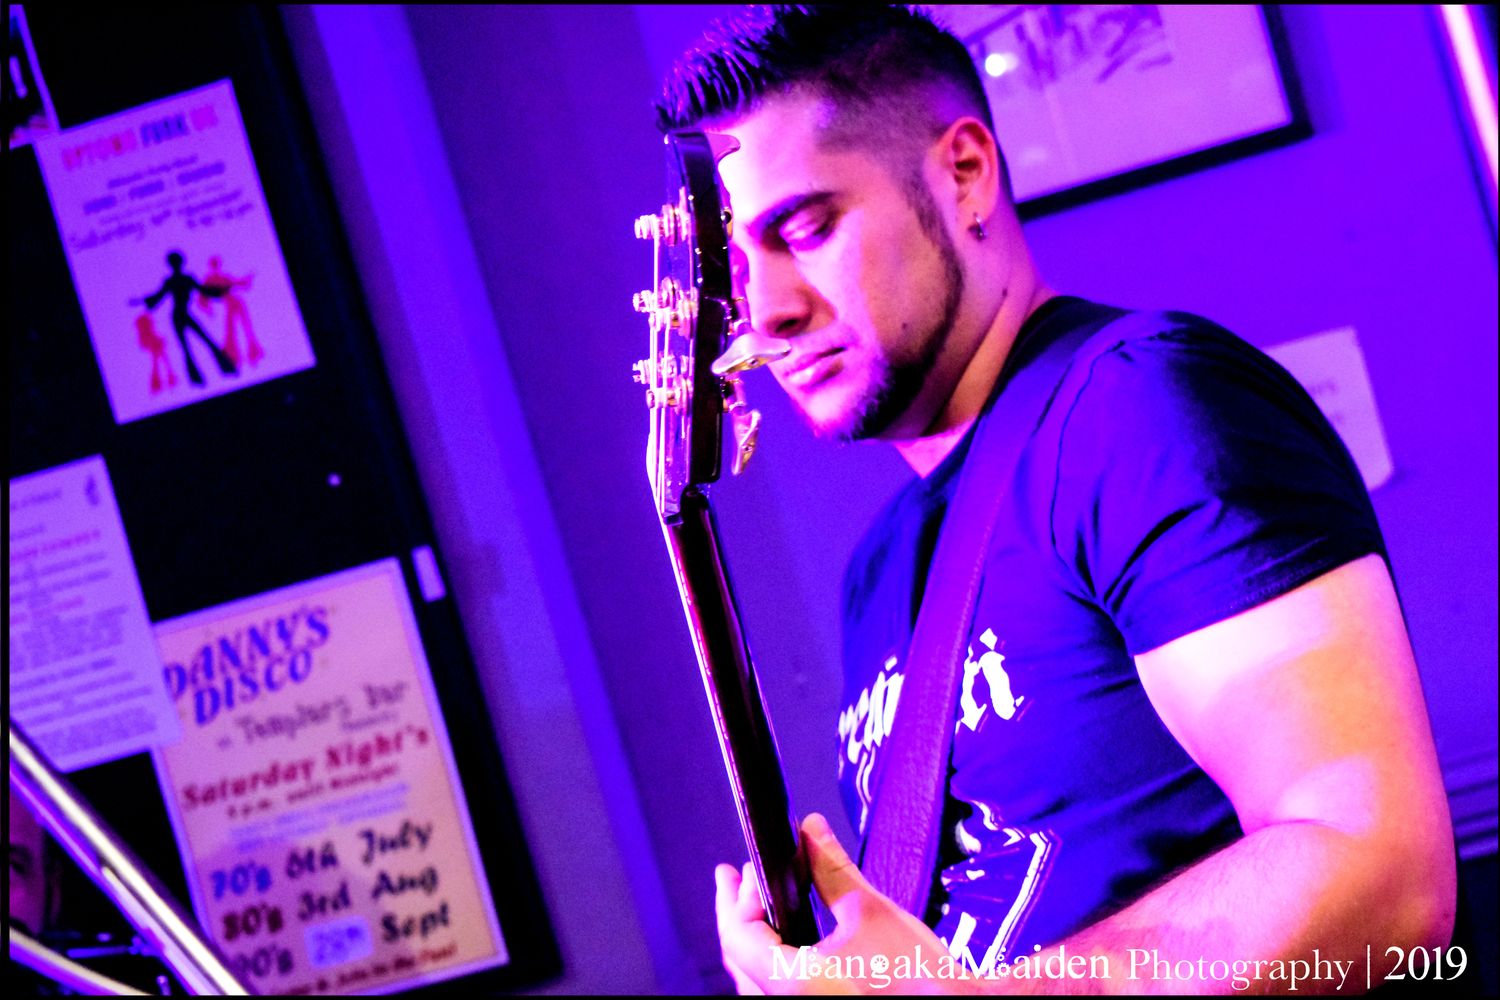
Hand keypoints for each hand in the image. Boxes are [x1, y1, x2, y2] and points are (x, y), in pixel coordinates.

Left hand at [715, 814, 982, 994]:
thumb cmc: (922, 982)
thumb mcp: (871, 912)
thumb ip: (832, 868)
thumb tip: (811, 833)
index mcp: (792, 984)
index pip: (738, 935)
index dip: (740, 896)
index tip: (747, 869)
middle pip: (740, 959)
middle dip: (739, 912)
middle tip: (737, 879)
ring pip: (755, 980)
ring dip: (755, 938)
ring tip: (759, 903)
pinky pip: (776, 992)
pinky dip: (774, 961)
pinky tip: (787, 941)